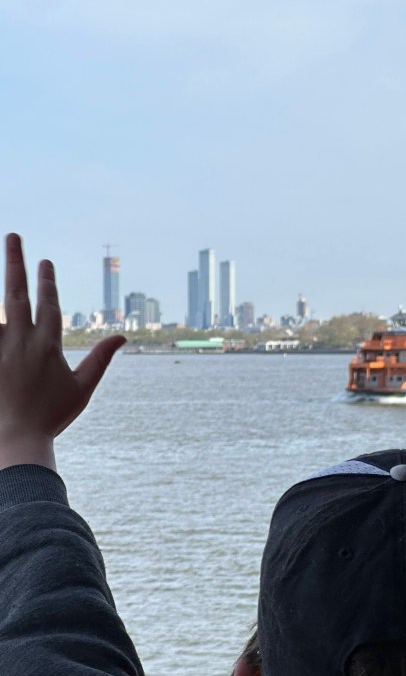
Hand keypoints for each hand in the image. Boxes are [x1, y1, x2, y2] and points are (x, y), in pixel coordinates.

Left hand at [0, 234, 124, 469]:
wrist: (16, 439)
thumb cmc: (52, 416)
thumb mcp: (83, 388)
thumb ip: (101, 359)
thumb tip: (123, 337)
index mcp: (48, 345)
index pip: (48, 303)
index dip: (47, 280)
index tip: (45, 260)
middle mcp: (21, 341)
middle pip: (16, 293)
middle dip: (16, 263)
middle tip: (13, 237)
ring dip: (0, 285)